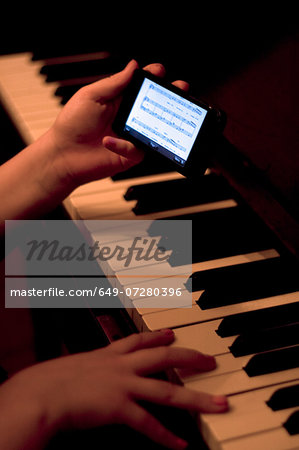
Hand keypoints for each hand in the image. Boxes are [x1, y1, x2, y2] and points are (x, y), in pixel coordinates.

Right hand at [2, 330, 227, 449]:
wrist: (41, 393)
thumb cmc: (51, 381)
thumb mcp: (75, 366)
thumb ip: (90, 368)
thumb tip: (92, 373)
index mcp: (109, 355)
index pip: (140, 340)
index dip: (158, 336)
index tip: (172, 334)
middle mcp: (121, 366)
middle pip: (164, 358)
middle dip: (190, 358)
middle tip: (210, 361)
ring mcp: (123, 386)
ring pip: (168, 391)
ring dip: (196, 399)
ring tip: (218, 403)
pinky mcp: (118, 408)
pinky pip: (148, 423)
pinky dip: (165, 436)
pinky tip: (180, 444)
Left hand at [48, 60, 188, 189]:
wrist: (63, 155)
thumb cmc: (72, 124)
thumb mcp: (91, 96)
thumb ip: (114, 83)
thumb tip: (134, 66)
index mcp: (118, 99)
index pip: (141, 85)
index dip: (153, 77)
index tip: (160, 71)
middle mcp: (128, 117)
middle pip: (155, 105)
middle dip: (171, 97)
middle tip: (180, 88)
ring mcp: (131, 136)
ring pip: (154, 128)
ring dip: (162, 121)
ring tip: (165, 115)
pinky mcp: (130, 155)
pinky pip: (138, 148)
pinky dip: (125, 145)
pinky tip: (108, 141)